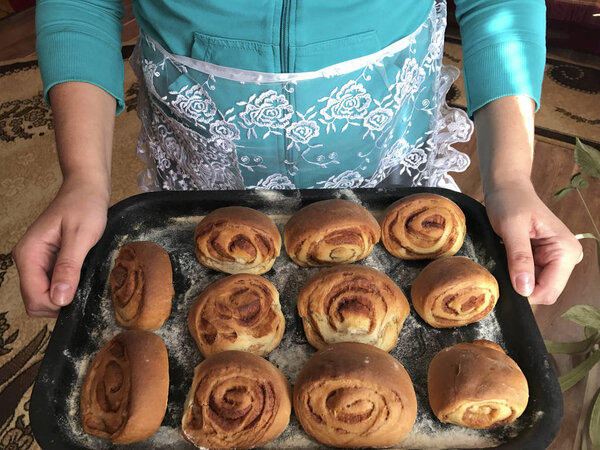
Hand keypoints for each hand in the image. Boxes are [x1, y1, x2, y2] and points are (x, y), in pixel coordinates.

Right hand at [12, 178, 108, 317]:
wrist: (86, 188)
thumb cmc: (85, 206)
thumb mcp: (81, 236)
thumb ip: (68, 267)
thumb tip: (59, 299)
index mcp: (29, 254)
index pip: (34, 298)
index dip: (57, 304)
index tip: (79, 296)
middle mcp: (27, 260)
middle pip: (35, 301)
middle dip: (59, 303)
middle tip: (84, 288)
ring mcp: (35, 261)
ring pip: (42, 295)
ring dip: (63, 295)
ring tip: (83, 279)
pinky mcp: (46, 260)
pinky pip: (51, 284)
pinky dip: (65, 286)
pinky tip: (80, 275)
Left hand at [484, 177, 582, 304]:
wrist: (507, 188)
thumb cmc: (510, 201)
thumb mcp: (511, 227)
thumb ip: (519, 257)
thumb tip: (525, 289)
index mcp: (566, 251)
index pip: (549, 291)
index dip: (525, 293)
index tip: (503, 282)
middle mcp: (566, 258)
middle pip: (543, 292)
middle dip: (520, 286)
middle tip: (501, 267)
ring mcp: (555, 259)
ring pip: (534, 286)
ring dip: (516, 279)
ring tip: (504, 258)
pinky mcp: (543, 259)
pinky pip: (529, 277)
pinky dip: (515, 273)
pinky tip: (507, 258)